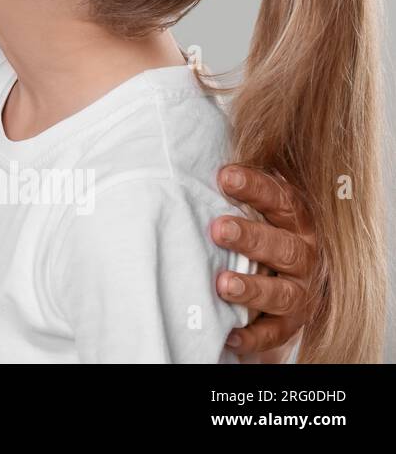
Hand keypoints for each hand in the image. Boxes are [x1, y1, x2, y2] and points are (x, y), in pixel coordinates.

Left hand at [209, 164, 317, 359]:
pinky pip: (275, 333)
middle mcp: (305, 256)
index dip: (255, 187)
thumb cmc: (260, 228)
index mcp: (297, 220)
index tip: (224, 176)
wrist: (287, 277)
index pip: (282, 199)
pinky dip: (253, 336)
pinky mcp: (291, 323)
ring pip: (282, 293)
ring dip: (252, 288)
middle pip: (283, 247)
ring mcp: (300, 291)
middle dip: (251, 237)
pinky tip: (229, 334)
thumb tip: (186, 154)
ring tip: (222, 283)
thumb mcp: (257, 206)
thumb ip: (235, 187)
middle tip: (218, 228)